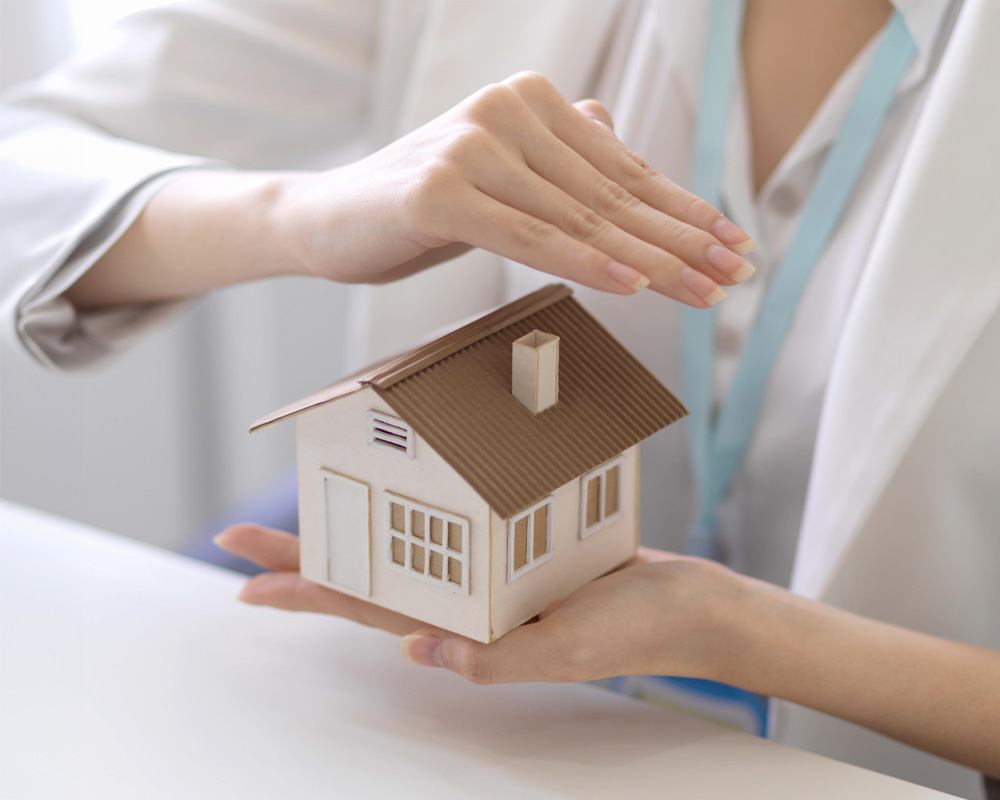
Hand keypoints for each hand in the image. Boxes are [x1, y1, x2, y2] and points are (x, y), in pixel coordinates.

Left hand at [215, 523, 750, 684]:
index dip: (306, 590)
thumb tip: (413, 649)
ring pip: (406, 540)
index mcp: (467, 627)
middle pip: (367, 570)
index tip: (246, 576)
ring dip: (355, 523)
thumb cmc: (638, 631)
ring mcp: (489, 570)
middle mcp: (466, 598)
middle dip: (306, 553)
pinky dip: (424, 501)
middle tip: (244, 534)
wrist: (690, 607)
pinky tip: (407, 486)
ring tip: (311, 502)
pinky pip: (457, 521)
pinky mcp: (518, 542)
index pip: (366, 606)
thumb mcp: (569, 650)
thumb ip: (497, 659)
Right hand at [280, 71, 754, 305]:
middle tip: (733, 275)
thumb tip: (610, 130)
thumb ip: (557, 153)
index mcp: (531, 101)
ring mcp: (472, 146)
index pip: (622, 169)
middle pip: (611, 194)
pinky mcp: (441, 191)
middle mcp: (507, 110)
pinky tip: (632, 284)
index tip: (731, 245)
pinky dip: (583, 262)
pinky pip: (528, 236)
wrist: (329, 219)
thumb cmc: (424, 204)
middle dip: (682, 241)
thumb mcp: (501, 173)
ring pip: (579, 218)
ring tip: (701, 291)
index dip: (683, 211)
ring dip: (649, 259)